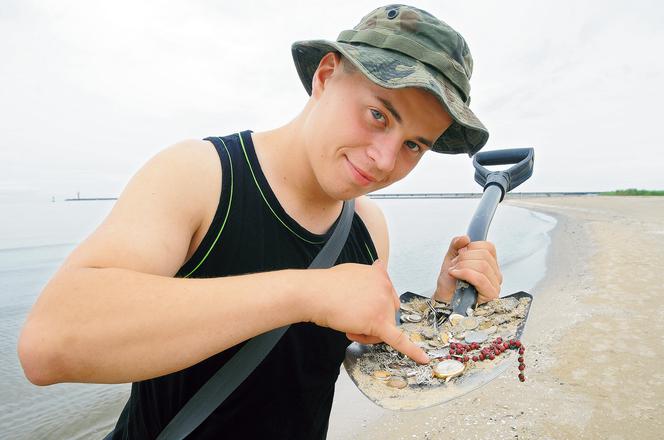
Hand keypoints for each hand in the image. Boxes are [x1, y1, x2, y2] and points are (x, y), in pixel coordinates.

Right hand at [309, 260, 428, 363]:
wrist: (315, 293)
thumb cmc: (327, 285)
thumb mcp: (352, 271)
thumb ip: (370, 273)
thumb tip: (381, 264)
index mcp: (380, 276)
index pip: (387, 297)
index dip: (373, 307)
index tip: (362, 309)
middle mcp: (385, 288)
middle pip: (388, 314)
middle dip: (372, 322)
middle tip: (351, 320)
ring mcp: (383, 304)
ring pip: (384, 329)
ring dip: (367, 333)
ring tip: (348, 325)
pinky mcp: (378, 323)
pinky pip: (398, 340)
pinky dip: (412, 351)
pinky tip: (422, 358)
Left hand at [433, 235, 501, 303]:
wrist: (444, 299)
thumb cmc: (450, 282)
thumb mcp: (451, 258)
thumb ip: (457, 244)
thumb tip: (466, 238)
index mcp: (490, 264)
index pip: (488, 247)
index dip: (471, 247)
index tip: (460, 255)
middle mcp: (495, 274)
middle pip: (484, 255)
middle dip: (464, 258)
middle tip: (454, 266)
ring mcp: (495, 284)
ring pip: (482, 265)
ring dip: (462, 266)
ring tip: (454, 272)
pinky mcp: (490, 294)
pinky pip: (479, 278)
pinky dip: (464, 273)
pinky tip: (455, 274)